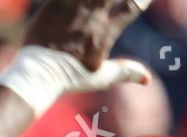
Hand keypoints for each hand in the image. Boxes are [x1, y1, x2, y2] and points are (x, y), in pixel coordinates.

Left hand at [23, 0, 151, 73]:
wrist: (39, 75)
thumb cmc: (70, 78)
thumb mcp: (101, 77)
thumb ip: (125, 72)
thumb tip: (147, 79)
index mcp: (106, 31)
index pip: (133, 7)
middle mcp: (93, 16)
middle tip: (108, 2)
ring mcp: (74, 8)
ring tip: (93, 1)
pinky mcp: (55, 4)